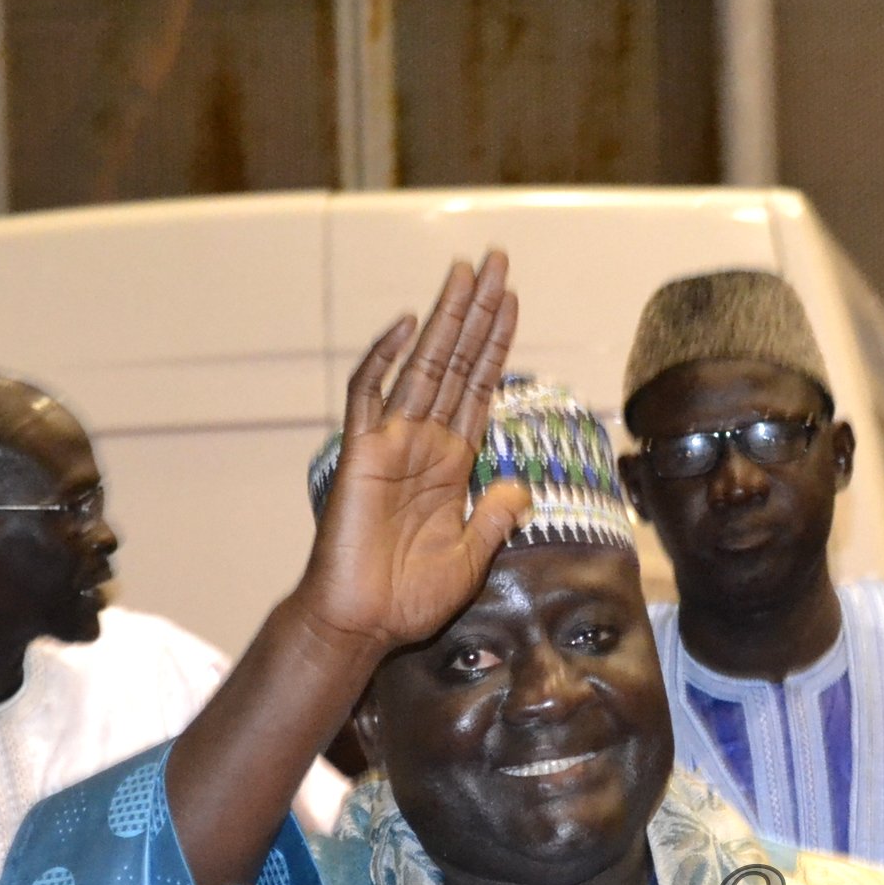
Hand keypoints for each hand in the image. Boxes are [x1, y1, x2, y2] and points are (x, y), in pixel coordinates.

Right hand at [294, 251, 531, 656]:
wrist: (360, 624)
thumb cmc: (407, 600)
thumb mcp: (471, 559)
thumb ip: (495, 518)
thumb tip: (523, 486)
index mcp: (452, 465)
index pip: (480, 389)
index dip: (497, 345)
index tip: (512, 301)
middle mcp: (424, 443)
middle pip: (457, 363)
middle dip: (479, 312)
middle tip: (497, 260)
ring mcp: (391, 443)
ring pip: (423, 365)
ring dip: (447, 318)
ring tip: (467, 272)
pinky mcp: (361, 454)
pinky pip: (370, 395)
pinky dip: (386, 358)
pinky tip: (410, 324)